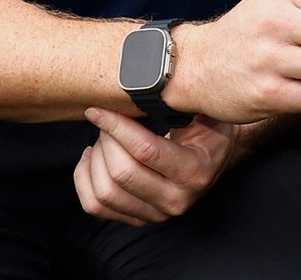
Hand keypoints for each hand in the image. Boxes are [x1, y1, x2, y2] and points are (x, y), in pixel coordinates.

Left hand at [74, 109, 234, 226]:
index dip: (117, 127)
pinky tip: (91, 157)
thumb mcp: (205, 111)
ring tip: (102, 136)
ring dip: (95, 159)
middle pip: (122, 173)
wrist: (216, 157)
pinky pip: (96, 206)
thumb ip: (182, 100)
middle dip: (106, 140)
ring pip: (105, 193)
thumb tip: (149, 81)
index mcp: (195, 171)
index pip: (146, 151)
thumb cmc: (210, 127)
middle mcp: (176, 200)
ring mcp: (155, 214)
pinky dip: (84, 180)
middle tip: (107, 118)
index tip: (98, 109)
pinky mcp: (138, 219)